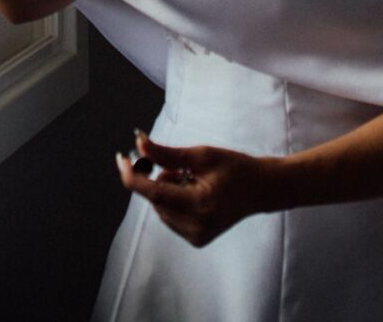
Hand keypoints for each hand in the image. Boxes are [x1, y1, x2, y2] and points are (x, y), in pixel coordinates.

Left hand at [114, 129, 290, 248]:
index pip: (155, 193)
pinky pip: (170, 217)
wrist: (261, 190)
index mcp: (200, 204)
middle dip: (157, 179)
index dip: (133, 175)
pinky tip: (194, 194)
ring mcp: (197, 236)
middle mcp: (197, 226)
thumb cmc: (235, 168)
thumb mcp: (201, 155)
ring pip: (160, 209)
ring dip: (166, 191)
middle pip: (156, 200)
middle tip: (178, 166)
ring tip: (192, 181)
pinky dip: (173, 202)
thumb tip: (138, 143)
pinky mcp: (197, 240)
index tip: (121, 159)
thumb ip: (167, 153)